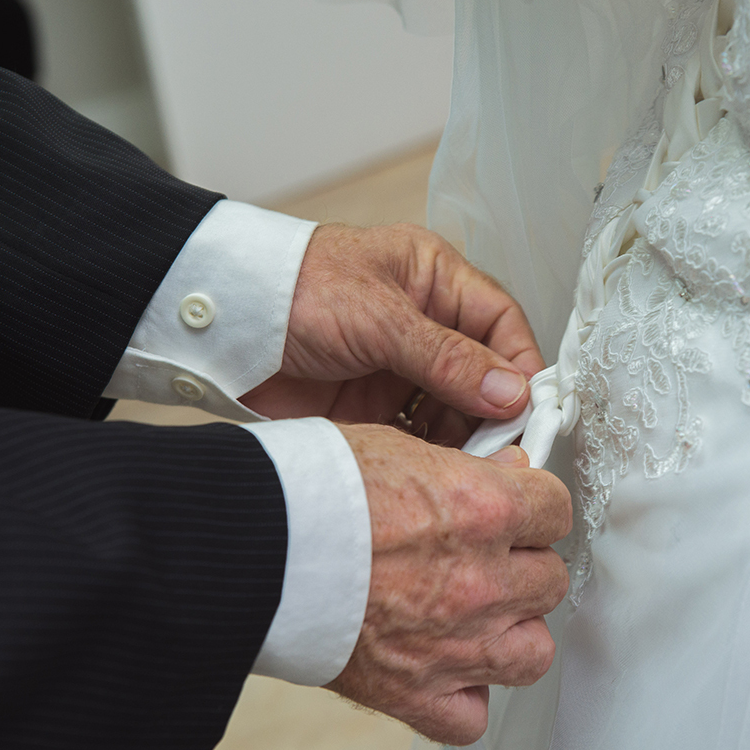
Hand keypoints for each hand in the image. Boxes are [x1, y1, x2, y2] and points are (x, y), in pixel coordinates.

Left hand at [241, 223, 543, 445]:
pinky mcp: (374, 406)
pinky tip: (434, 469)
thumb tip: (509, 390)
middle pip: (484, 374)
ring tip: (468, 465)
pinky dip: (430, 452)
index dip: (521, 366)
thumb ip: (446, 357)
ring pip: (454, 410)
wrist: (218, 326)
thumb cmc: (289, 289)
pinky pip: (418, 434)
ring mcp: (400, 368)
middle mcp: (425, 324)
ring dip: (464, 438)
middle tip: (501, 448)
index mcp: (434, 280)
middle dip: (494, 412)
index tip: (531, 409)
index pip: (501, 324)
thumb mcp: (378, 317)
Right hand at [326, 424, 571, 744]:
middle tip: (486, 558)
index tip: (520, 512)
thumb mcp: (397, 445)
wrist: (248, 546)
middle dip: (523, 567)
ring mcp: (455, 642)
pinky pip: (471, 717)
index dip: (537, 508)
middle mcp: (481, 579)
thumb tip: (507, 471)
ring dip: (512, 633)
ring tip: (477, 616)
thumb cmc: (310, 490)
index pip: (558, 510)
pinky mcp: (414, 692)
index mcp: (483, 509)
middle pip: (550, 580)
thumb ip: (465, 467)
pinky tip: (445, 671)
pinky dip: (463, 699)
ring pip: (533, 651)